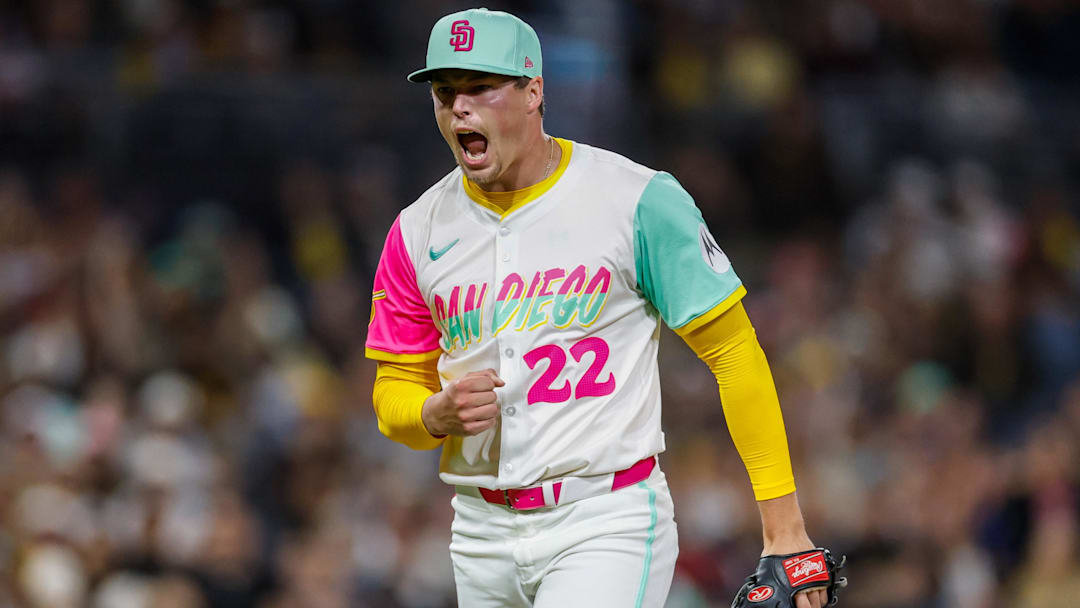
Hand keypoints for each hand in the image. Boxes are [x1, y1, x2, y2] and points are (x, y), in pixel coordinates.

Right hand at [421, 369, 504, 435]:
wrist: (436, 415)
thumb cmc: (452, 396)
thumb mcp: (464, 379)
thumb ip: (485, 375)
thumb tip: (501, 382)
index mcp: (461, 386)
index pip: (489, 383)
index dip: (487, 384)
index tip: (481, 387)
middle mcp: (462, 401)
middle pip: (492, 396)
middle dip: (488, 396)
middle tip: (479, 398)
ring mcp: (466, 417)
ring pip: (494, 409)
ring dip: (489, 407)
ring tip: (480, 407)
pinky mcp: (469, 429)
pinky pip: (491, 422)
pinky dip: (488, 419)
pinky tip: (480, 416)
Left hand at [759, 492, 829, 607]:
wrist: (786, 532)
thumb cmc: (775, 550)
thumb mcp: (768, 569)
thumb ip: (772, 583)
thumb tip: (763, 592)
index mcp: (792, 585)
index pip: (802, 607)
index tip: (794, 606)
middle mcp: (806, 582)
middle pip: (812, 606)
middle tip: (802, 606)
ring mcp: (815, 576)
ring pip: (820, 600)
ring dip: (815, 603)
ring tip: (809, 603)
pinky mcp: (821, 569)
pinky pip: (825, 588)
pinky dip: (822, 594)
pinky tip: (816, 595)